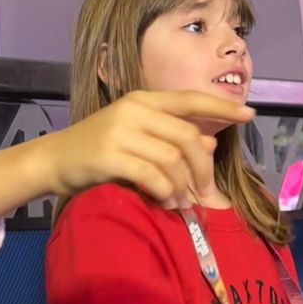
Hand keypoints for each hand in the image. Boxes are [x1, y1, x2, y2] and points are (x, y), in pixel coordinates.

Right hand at [43, 90, 254, 206]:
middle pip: (186, 137)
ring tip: (183, 203)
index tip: (249, 115)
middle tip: (207, 193)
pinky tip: (165, 202)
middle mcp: (134, 110)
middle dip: (203, 168)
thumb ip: (171, 137)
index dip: (222, 107)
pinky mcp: (108, 156)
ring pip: (171, 160)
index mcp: (144, 100)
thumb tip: (211, 143)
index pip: (190, 100)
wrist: (53, 160)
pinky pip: (151, 176)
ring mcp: (120, 131)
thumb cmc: (99, 149)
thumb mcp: (137, 137)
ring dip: (183, 186)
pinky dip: (164, 192)